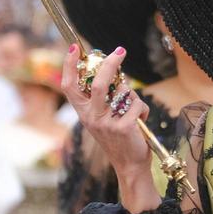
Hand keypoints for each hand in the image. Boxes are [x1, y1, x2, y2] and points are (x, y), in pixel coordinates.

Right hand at [61, 45, 150, 184]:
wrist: (129, 165)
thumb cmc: (119, 137)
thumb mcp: (104, 117)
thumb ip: (104, 98)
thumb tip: (113, 71)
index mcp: (83, 112)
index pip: (69, 86)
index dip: (69, 65)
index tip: (73, 47)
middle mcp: (91, 117)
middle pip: (98, 83)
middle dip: (110, 64)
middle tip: (120, 51)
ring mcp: (107, 123)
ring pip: (124, 92)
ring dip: (133, 96)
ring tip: (133, 111)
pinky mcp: (123, 127)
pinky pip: (137, 104)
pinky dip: (143, 109)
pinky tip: (140, 121)